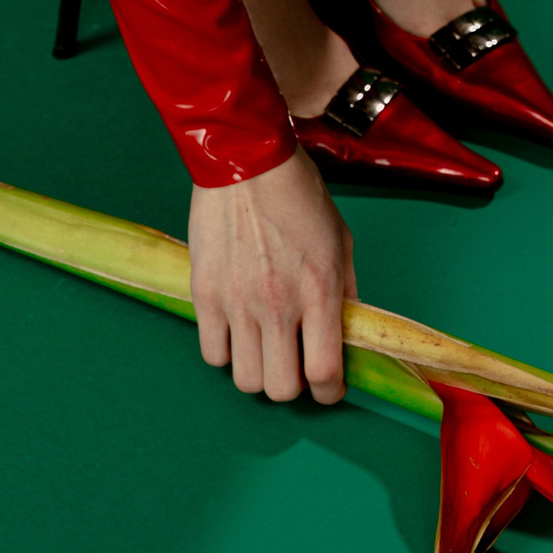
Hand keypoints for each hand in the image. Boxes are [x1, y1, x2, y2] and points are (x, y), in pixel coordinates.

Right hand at [188, 148, 356, 401]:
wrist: (246, 161)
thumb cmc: (299, 194)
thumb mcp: (341, 239)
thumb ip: (348, 289)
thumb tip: (349, 329)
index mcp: (320, 291)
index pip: (324, 373)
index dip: (330, 392)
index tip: (329, 388)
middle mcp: (278, 305)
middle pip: (282, 389)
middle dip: (293, 385)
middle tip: (295, 364)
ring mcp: (237, 303)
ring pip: (245, 380)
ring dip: (258, 372)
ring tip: (263, 349)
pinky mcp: (204, 294)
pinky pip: (212, 354)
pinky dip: (226, 352)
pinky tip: (237, 332)